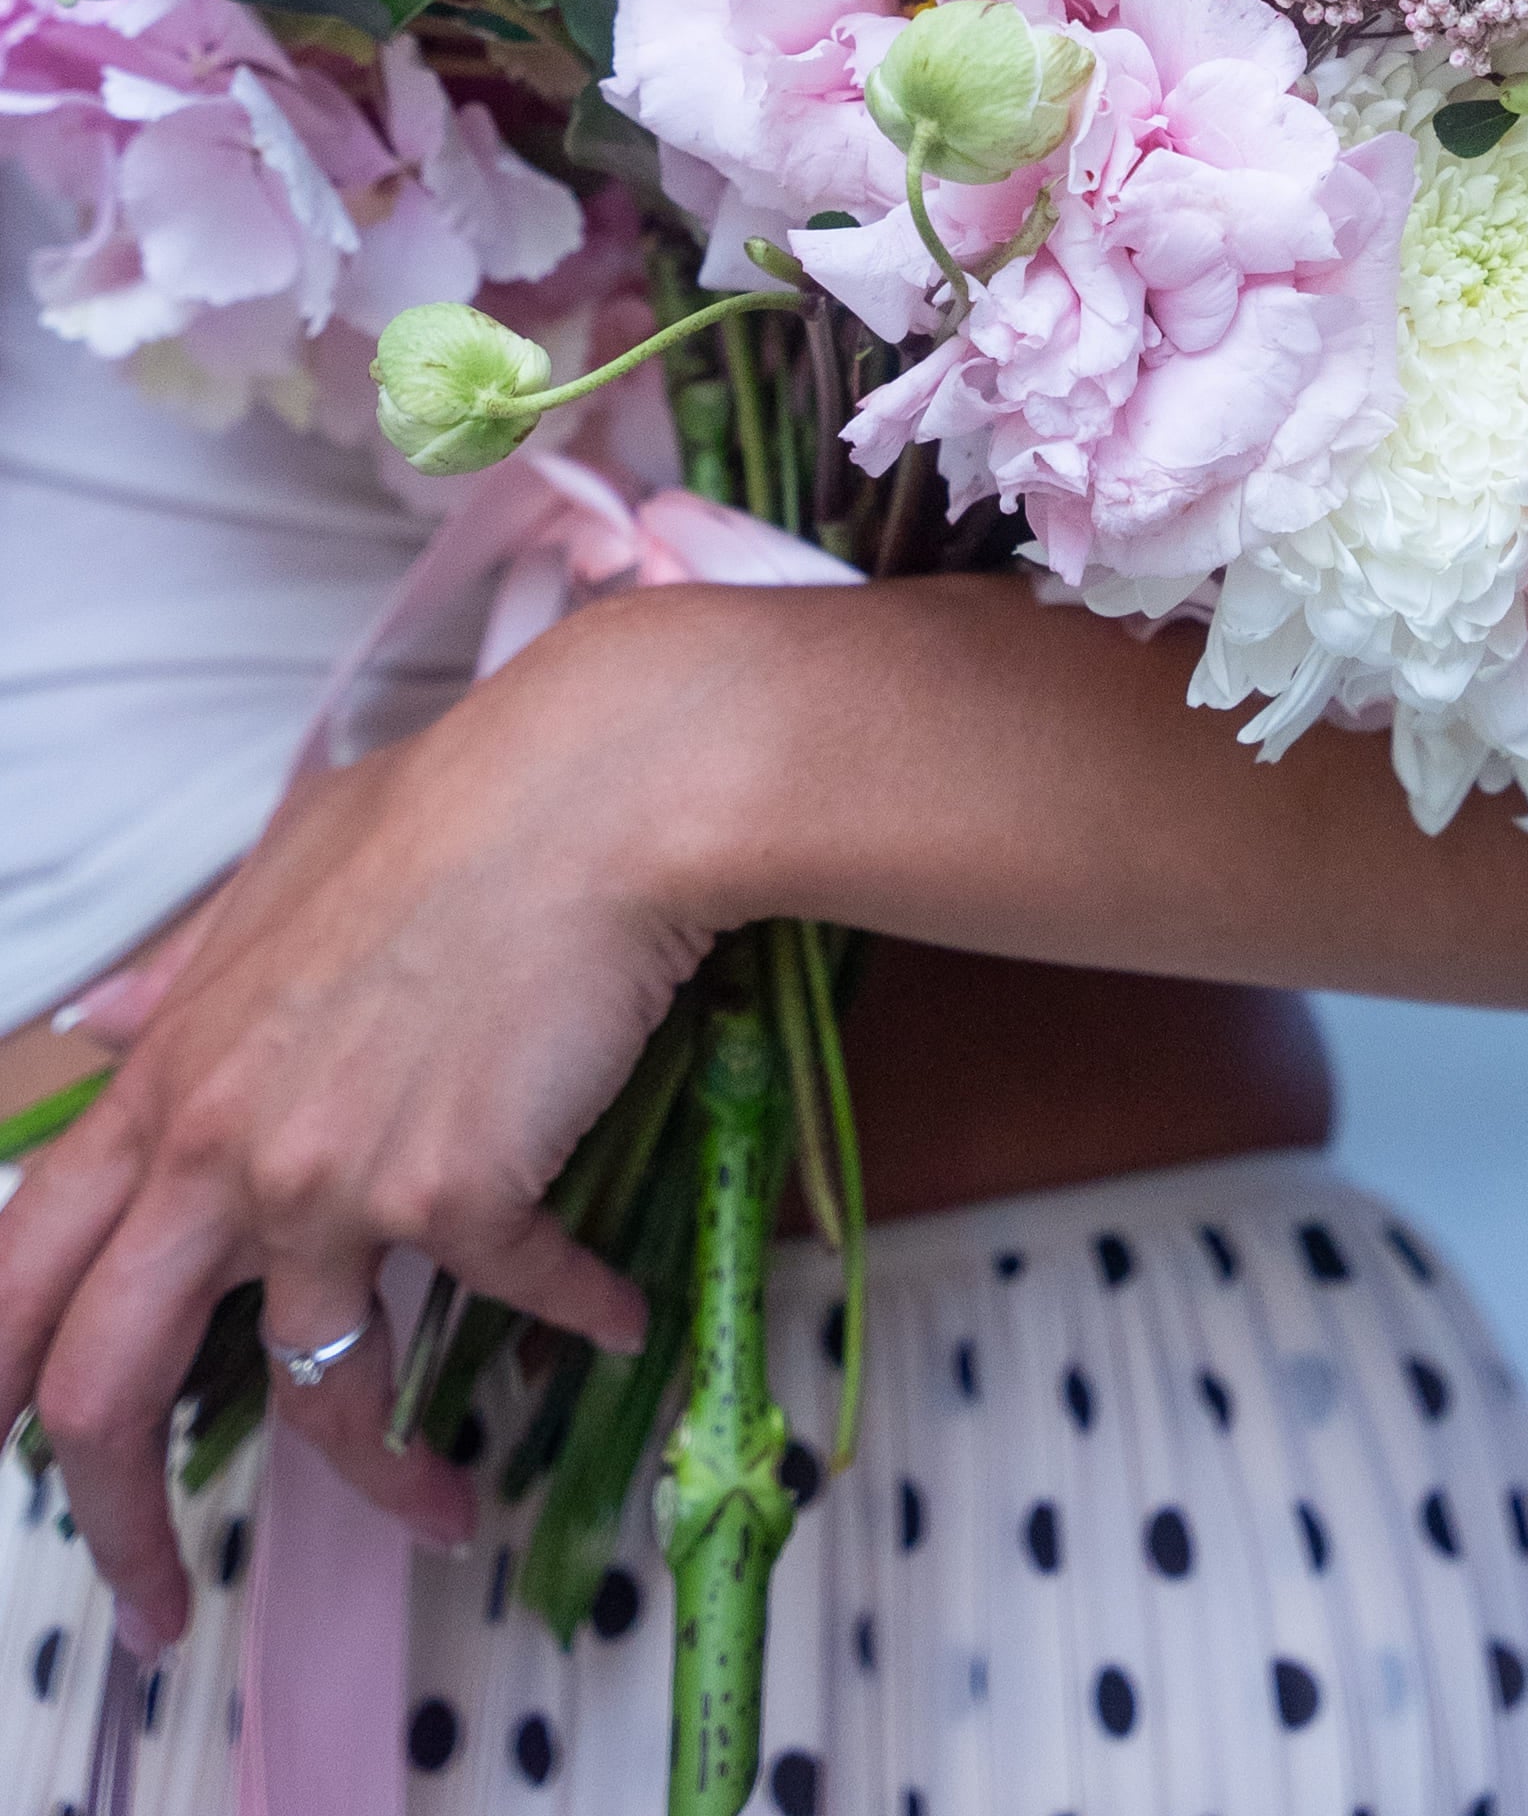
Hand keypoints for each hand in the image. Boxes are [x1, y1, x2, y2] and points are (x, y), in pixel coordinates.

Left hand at [0, 599, 705, 1655]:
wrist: (608, 787)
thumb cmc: (463, 801)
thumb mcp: (288, 865)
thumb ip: (188, 965)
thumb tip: (100, 1018)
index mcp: (171, 1073)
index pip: (23, 1268)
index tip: (8, 1466)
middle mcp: (227, 1144)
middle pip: (105, 1388)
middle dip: (120, 1528)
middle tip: (158, 1599)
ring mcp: (338, 1179)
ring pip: (315, 1392)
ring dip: (388, 1477)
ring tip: (445, 1503)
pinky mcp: (461, 1197)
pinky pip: (510, 1302)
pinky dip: (569, 1320)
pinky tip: (609, 1315)